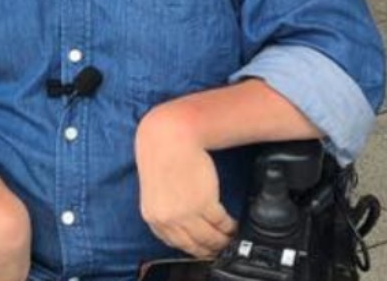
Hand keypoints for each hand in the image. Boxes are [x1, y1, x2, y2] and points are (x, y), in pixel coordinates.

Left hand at [135, 106, 237, 258]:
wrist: (169, 136)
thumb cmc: (161, 156)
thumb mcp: (155, 189)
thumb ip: (165, 209)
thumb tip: (181, 224)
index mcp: (153, 217)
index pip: (175, 243)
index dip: (192, 249)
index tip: (204, 250)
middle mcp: (168, 220)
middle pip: (194, 245)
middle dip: (210, 249)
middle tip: (222, 249)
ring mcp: (186, 214)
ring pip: (210, 237)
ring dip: (223, 241)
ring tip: (231, 240)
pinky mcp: (205, 204)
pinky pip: (221, 223)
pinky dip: (230, 227)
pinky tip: (234, 226)